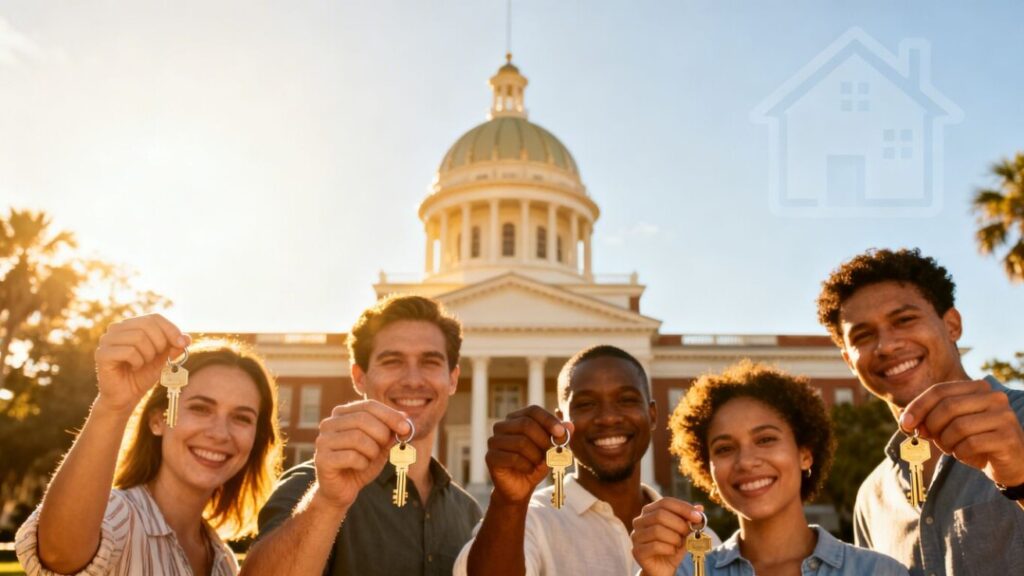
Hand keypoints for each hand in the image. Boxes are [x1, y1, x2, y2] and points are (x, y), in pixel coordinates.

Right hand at [93, 314, 189, 413]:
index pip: (155, 317)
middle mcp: (116, 328)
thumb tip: (187, 338)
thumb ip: (174, 346)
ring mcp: (107, 340)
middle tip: (156, 357)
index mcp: (131, 325)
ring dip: (148, 355)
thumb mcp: (163, 358)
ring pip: (138, 338)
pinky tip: (134, 368)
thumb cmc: (143, 374)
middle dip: (160, 343)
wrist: (126, 396)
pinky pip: (129, 351)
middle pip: (147, 325)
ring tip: (143, 363)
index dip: (171, 329)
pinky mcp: (102, 354)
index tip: (182, 343)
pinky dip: (138, 362)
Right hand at [313, 400, 411, 509]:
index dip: (390, 415)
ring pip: (358, 438)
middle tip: (386, 447)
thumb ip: (391, 430)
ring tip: (370, 458)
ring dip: (372, 451)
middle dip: (382, 434)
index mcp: (342, 414)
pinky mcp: (322, 459)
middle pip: (363, 419)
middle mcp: (329, 423)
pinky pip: (351, 457)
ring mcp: (323, 441)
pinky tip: (359, 467)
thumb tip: (405, 416)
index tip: (406, 428)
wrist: (341, 490)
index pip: (369, 405)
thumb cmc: (361, 463)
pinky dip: (363, 464)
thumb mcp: (380, 445)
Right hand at [485, 405, 571, 504]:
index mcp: (517, 418)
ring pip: (521, 442)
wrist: (520, 488)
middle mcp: (502, 426)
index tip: (561, 432)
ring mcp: (494, 441)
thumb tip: (570, 425)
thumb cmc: (535, 464)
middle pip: (526, 424)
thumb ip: (560, 437)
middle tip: (551, 453)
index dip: (548, 420)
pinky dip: (526, 465)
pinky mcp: (490, 457)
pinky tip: (528, 470)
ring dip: (536, 456)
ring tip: (538, 463)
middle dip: (544, 440)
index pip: (533, 410)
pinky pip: (513, 458)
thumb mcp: (552, 450)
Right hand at [631, 498, 704, 575]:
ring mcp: (636, 536)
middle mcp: (639, 521)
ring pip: (657, 530)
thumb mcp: (684, 533)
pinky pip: (655, 546)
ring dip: (674, 538)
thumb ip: (689, 520)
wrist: (663, 569)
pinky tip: (672, 551)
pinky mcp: (637, 551)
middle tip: (689, 533)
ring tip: (679, 544)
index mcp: (649, 511)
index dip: (683, 508)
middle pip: (660, 515)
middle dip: (680, 524)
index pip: (665, 502)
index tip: (698, 517)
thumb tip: (700, 508)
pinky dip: (669, 549)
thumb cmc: (672, 548)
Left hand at [901, 379, 1023, 486]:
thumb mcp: (949, 427)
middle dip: (931, 426)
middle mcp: (994, 397)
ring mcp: (1004, 416)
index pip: (939, 390)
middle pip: (947, 407)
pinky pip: (971, 444)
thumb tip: (906, 419)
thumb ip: (929, 419)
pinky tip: (966, 454)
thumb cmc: (976, 441)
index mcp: (978, 388)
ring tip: (952, 448)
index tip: (905, 423)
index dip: (918, 406)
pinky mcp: (1008, 437)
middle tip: (929, 439)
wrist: (1011, 464)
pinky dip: (961, 453)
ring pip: (958, 427)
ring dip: (946, 442)